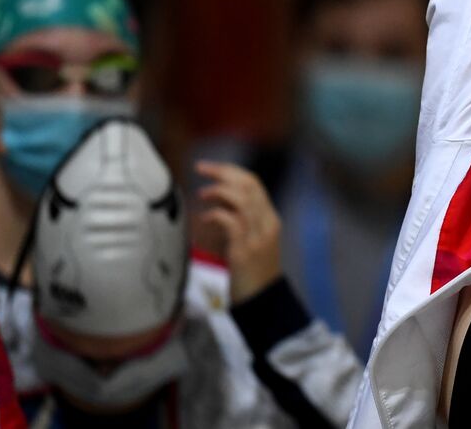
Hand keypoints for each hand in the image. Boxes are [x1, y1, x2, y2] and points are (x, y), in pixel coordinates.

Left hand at [196, 161, 282, 303]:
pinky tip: (204, 218)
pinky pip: (230, 222)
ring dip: (218, 192)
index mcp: (270, 219)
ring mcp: (257, 237)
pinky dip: (215, 214)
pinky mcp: (244, 251)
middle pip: (248, 185)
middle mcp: (267, 224)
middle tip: (200, 169)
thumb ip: (241, 221)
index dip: (230, 170)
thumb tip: (218, 203)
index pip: (254, 183)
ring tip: (202, 195)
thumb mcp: (251, 241)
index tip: (208, 167)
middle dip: (222, 172)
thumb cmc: (251, 272)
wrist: (262, 302)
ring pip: (241, 199)